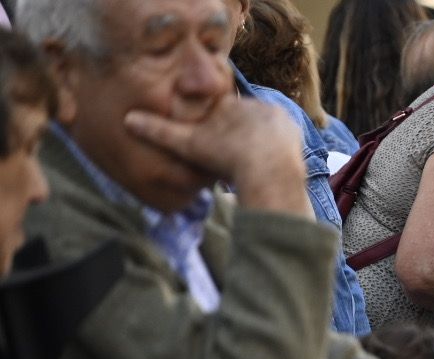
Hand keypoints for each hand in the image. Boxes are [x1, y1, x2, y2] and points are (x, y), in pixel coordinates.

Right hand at [124, 96, 307, 217]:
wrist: (266, 168)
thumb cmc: (224, 157)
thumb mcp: (188, 145)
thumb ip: (161, 132)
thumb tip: (128, 120)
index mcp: (228, 104)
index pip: (221, 112)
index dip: (219, 130)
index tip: (220, 146)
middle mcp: (253, 104)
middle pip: (244, 120)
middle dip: (240, 135)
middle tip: (237, 156)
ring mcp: (276, 116)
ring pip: (265, 128)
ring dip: (260, 142)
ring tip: (254, 162)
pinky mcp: (293, 130)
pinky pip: (284, 137)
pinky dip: (278, 148)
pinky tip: (271, 162)